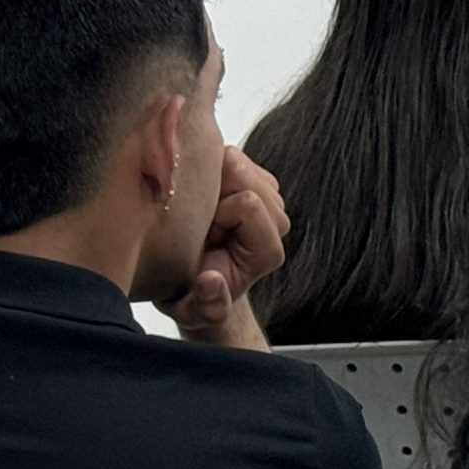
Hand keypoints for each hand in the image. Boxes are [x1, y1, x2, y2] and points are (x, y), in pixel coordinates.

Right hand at [159, 146, 289, 345]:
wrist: (194, 283)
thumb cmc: (193, 294)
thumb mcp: (193, 312)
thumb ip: (207, 306)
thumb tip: (211, 282)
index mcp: (267, 251)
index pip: (248, 203)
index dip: (216, 214)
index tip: (200, 236)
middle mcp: (275, 222)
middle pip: (245, 173)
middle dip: (212, 189)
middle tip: (197, 219)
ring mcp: (266, 199)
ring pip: (237, 160)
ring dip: (210, 178)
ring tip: (198, 211)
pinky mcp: (251, 182)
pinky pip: (229, 156)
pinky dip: (209, 168)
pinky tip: (201, 196)